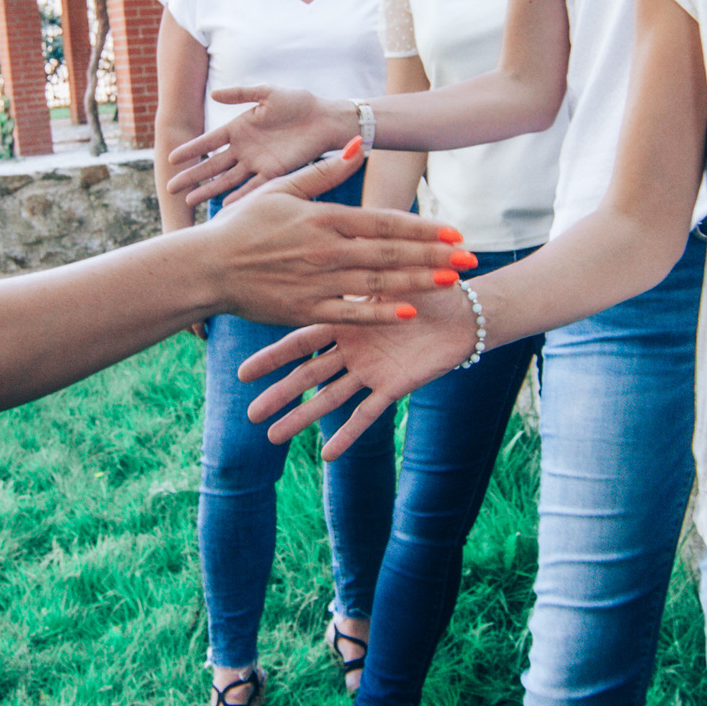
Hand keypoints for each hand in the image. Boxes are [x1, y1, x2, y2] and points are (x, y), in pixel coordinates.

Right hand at [165, 87, 353, 207]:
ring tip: (190, 202)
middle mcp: (244, 149)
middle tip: (171, 188)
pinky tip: (225, 205)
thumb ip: (241, 93)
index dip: (191, 149)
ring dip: (210, 190)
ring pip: (228, 180)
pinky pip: (254, 186)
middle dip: (192, 176)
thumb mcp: (267, 93)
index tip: (170, 157)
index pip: (209, 142)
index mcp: (239, 128)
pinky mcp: (275, 173)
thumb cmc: (298, 102)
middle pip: (213, 165)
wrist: (326, 118)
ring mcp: (258, 163)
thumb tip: (213, 94)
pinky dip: (240, 196)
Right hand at [200, 141, 462, 330]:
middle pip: (392, 251)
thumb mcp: (282, 189)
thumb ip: (323, 171)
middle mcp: (327, 250)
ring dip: (419, 282)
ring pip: (379, 281)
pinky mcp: (306, 310)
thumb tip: (358, 145)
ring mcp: (318, 282)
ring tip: (453, 282)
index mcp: (324, 218)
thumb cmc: (242, 226)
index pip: (385, 221)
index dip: (424, 228)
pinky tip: (409, 312)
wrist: (207, 268)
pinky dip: (380, 312)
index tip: (455, 233)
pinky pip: (351, 313)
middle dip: (436, 256)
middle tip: (471, 260)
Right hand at [237, 282, 475, 458]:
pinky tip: (326, 455)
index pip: (301, 342)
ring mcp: (370, 371)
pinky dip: (348, 435)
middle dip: (279, 394)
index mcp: (346, 324)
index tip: (243, 373)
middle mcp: (353, 351)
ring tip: (272, 438)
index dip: (273, 358)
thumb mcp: (386, 276)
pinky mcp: (393, 386)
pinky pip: (368, 413)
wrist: (463, 311)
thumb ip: (357, 273)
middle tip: (249, 413)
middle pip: (308, 375)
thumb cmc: (425, 285)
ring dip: (303, 418)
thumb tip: (328, 250)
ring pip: (330, 398)